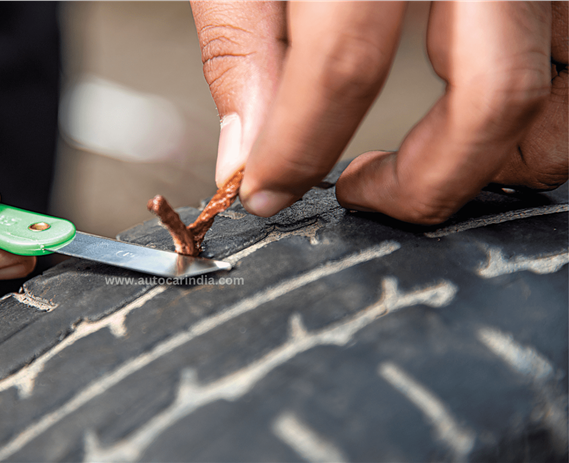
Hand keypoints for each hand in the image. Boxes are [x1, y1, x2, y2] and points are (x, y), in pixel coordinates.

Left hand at [191, 2, 566, 223]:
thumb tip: (247, 154)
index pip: (343, 61)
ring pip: (560, 98)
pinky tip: (469, 113)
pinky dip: (533, 116)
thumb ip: (245, 44)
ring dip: (495, 162)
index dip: (297, 149)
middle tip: (359, 193)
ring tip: (421, 164)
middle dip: (422, 183)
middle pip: (494, 96)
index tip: (265, 191)